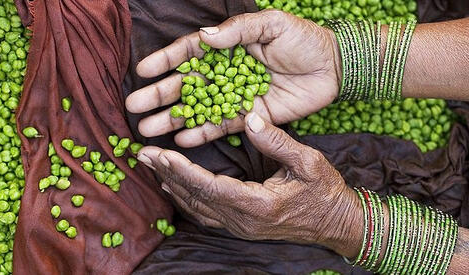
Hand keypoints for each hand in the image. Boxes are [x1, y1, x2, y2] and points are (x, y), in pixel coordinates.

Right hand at [127, 10, 340, 147]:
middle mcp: (225, 72)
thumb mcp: (271, 24)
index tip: (143, 71)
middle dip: (159, 95)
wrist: (334, 67)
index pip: (189, 53)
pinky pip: (222, 127)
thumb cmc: (303, 39)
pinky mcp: (250, 117)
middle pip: (186, 84)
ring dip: (173, 119)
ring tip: (148, 129)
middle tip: (134, 106)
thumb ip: (238, 30)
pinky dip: (202, 134)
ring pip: (198, 108)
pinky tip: (181, 141)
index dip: (165, 61)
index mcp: (227, 46)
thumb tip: (204, 37)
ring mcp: (235, 96)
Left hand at [136, 113, 361, 257]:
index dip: (181, 170)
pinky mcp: (240, 226)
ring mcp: (240, 227)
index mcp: (257, 205)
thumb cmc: (325, 192)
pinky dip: (185, 198)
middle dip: (167, 175)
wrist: (337, 224)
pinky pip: (205, 215)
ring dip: (171, 186)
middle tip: (142, 154)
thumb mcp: (308, 162)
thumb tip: (249, 117)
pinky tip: (173, 186)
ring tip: (151, 166)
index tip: (158, 153)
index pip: (209, 187)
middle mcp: (242, 221)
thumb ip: (278, 141)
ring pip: (196, 209)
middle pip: (194, 198)